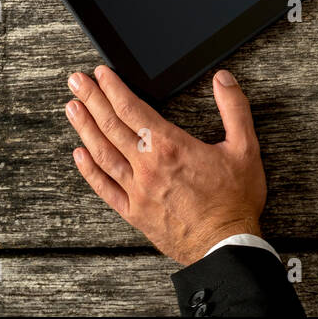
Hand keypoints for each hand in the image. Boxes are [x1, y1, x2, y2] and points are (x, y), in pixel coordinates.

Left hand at [64, 65, 266, 265]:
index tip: (101, 74)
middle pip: (111, 126)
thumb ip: (234, 109)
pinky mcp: (134, 212)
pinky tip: (79, 155)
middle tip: (76, 82)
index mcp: (171, 146)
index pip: (133, 109)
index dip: (114, 88)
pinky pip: (105, 188)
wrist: (225, 244)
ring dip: (85, 128)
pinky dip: (89, 170)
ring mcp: (137, 190)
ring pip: (102, 153)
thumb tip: (223, 79)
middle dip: (92, 100)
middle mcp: (147, 165)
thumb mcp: (245, 147)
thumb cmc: (235, 200)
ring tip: (72, 108)